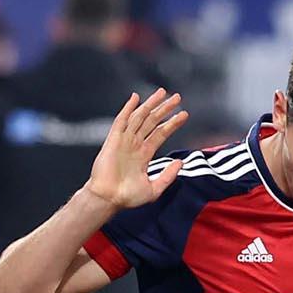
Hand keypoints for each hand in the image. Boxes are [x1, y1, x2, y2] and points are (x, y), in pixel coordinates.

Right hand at [85, 89, 188, 210]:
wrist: (108, 199)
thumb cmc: (127, 197)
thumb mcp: (154, 189)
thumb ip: (168, 176)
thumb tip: (180, 163)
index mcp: (144, 154)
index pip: (160, 133)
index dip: (172, 123)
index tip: (184, 114)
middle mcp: (134, 144)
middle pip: (152, 121)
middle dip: (164, 109)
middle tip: (177, 97)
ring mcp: (124, 141)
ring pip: (139, 117)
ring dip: (150, 104)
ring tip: (162, 92)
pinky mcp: (113, 140)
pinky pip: (121, 121)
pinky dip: (128, 108)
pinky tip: (135, 98)